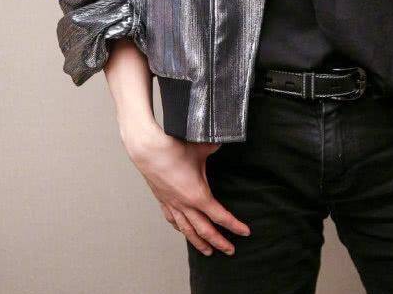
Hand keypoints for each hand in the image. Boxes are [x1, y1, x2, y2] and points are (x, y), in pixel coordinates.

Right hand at [123, 122, 250, 255]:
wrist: (148, 150)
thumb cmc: (173, 150)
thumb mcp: (202, 147)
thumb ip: (215, 147)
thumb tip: (224, 140)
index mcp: (198, 196)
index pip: (220, 216)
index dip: (234, 226)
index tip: (245, 232)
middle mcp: (185, 205)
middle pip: (205, 231)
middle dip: (219, 242)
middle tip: (230, 250)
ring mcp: (173, 204)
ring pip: (188, 231)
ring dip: (199, 243)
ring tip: (208, 251)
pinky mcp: (163, 200)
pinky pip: (173, 220)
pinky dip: (181, 229)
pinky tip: (184, 232)